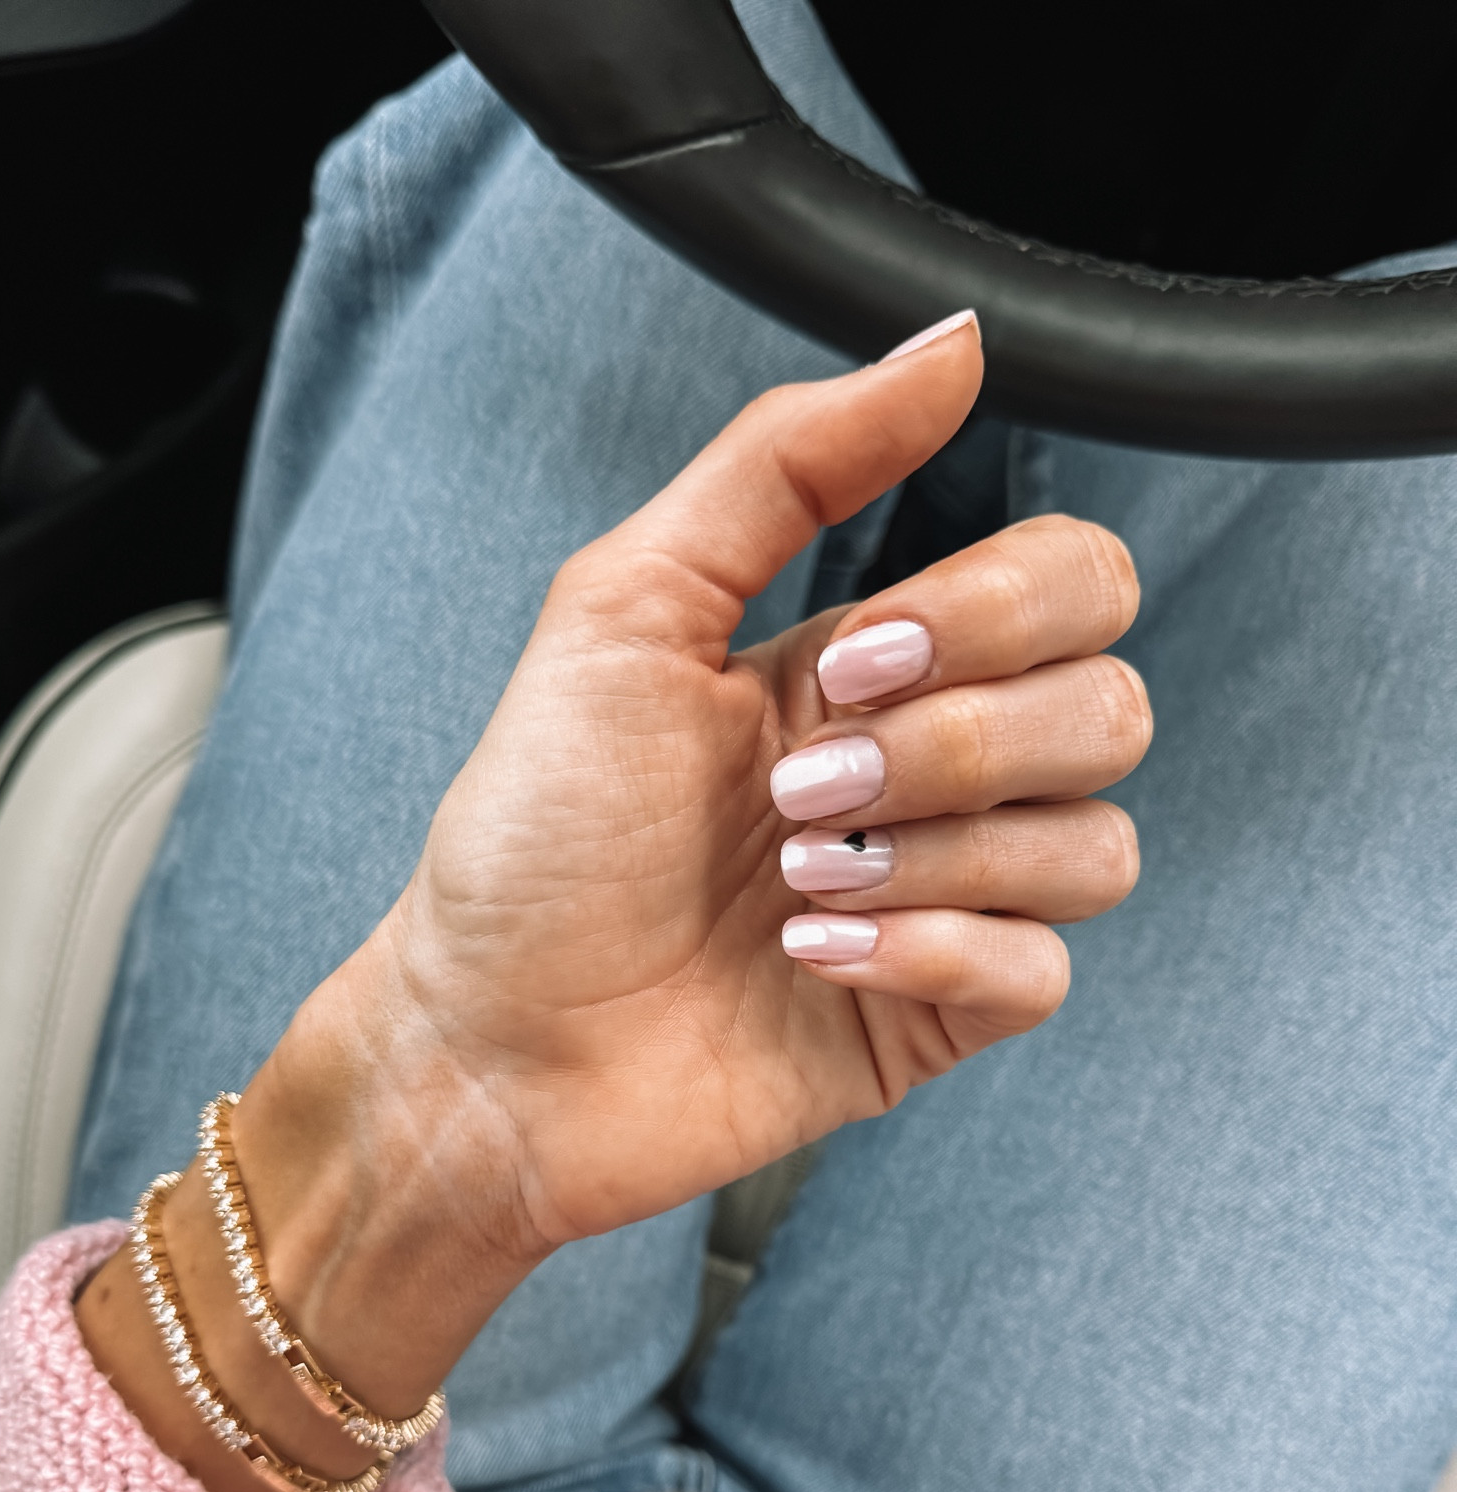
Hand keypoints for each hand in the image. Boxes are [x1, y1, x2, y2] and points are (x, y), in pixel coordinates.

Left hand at [288, 317, 1143, 1248]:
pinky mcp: (934, 1015)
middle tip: (806, 788)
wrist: (488, 1041)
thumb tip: (950, 344)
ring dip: (942, 853)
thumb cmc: (535, 835)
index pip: (1069, 586)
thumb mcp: (628, 606)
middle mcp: (924, 774)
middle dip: (961, 741)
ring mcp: (941, 900)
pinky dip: (935, 951)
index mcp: (871, 665)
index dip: (990, 614)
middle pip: (1109, 707)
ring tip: (799, 884)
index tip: (846, 661)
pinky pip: (1043, 970)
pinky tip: (814, 959)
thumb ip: (788, 463)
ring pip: (1098, 843)